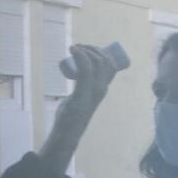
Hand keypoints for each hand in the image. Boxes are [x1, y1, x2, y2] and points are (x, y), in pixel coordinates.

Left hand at [37, 45, 118, 173]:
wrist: (67, 130)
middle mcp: (102, 88)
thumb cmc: (73, 114)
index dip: (101, 52)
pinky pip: (86, 70)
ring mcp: (93, 92)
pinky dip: (81, 56)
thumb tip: (78, 77)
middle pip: (104, 61)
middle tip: (78, 47)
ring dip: (86, 50)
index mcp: (103, 87)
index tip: (86, 49)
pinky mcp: (82, 94)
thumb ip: (81, 90)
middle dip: (93, 49)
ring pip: (97, 63)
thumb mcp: (81, 97)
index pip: (110, 64)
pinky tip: (73, 50)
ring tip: (74, 48)